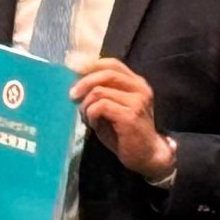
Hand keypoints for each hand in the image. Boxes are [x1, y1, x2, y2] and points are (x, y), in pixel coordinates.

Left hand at [71, 58, 172, 178]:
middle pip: (106, 73)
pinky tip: (93, 124)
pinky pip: (101, 106)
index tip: (73, 71)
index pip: (113, 64)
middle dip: (84, 83)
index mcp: (137, 83)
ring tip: (87, 117)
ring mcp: (137, 101)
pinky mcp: (131, 115)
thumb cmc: (126, 133)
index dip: (91, 65)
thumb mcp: (113, 107)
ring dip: (86, 104)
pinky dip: (91, 114)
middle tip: (72, 96)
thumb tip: (77, 82)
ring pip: (100, 91)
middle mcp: (140, 88)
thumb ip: (102, 93)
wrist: (147, 155)